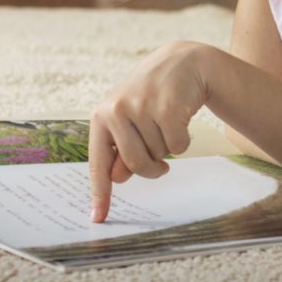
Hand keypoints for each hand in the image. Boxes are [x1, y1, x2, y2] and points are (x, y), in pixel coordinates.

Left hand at [89, 41, 209, 221]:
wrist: (182, 63)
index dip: (100, 192)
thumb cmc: (152, 97)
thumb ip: (122, 149)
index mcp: (101, 115)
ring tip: (167, 123)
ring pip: (159, 155)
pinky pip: (178, 147)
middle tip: (160, 164)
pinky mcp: (167, 107)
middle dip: (151, 168)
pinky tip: (181, 118)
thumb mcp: (131, 120)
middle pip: (135, 164)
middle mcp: (116, 110)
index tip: (97, 218)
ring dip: (168, 148)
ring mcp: (141, 107)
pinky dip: (183, 141)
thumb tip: (117, 178)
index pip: (98, 162)